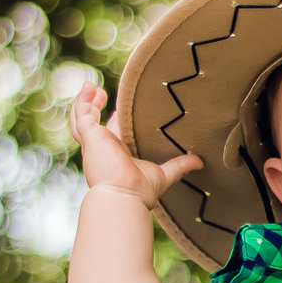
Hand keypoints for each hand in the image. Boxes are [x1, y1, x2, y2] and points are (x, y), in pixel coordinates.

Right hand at [71, 83, 200, 206]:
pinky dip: (83, 100)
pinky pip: (81, 114)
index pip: (112, 136)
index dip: (114, 123)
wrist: (124, 195)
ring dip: (85, 102)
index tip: (118, 112)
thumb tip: (200, 162)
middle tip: (100, 94)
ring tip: (92, 86)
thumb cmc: (140, 191)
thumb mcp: (163, 175)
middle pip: (92, 126)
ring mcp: (94, 143)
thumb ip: (179, 166)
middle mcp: (102, 150)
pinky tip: (90, 87)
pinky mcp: (91, 137)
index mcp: (116, 156)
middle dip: (94, 109)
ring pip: (82, 118)